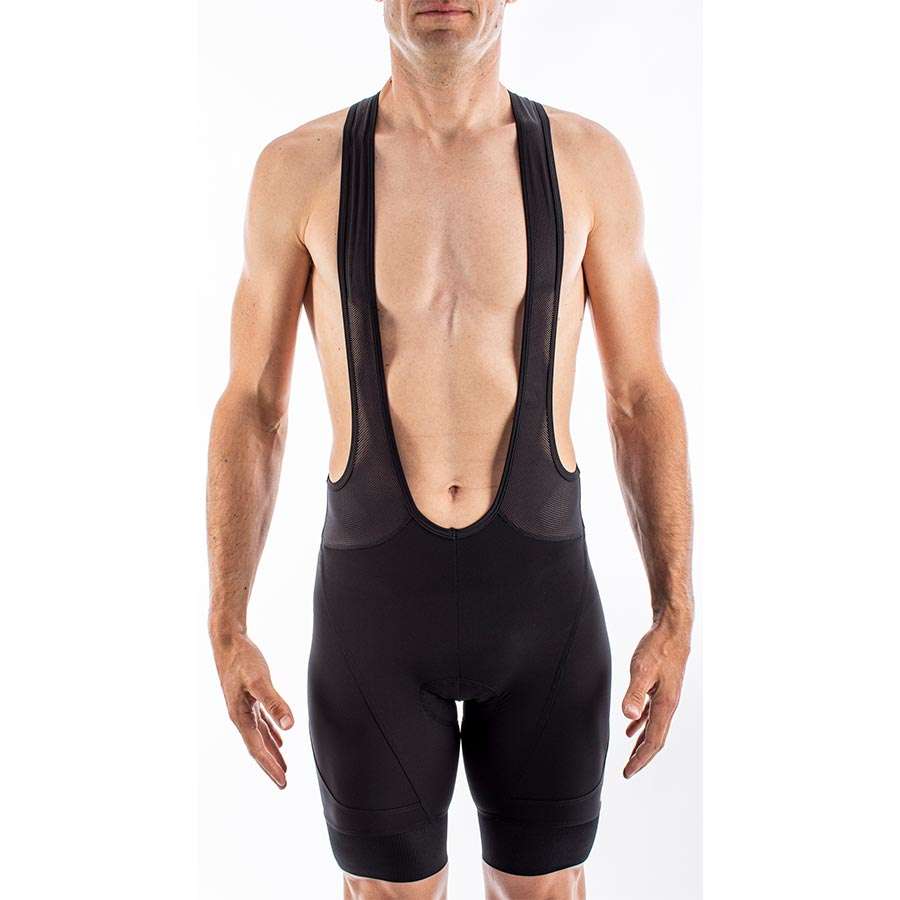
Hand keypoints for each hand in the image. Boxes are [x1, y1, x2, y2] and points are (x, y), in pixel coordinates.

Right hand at [212, 630, 293, 788]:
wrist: (228, 640)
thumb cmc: (242, 658)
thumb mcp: (259, 680)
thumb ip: (274, 702)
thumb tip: (290, 726)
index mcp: (240, 717)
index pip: (257, 748)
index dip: (270, 766)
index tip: (282, 782)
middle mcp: (240, 716)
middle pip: (257, 747)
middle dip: (270, 766)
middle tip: (283, 783)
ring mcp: (243, 708)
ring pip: (259, 736)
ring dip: (271, 752)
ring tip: (283, 767)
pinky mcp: (248, 698)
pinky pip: (260, 723)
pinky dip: (270, 733)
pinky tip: (279, 739)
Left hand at [622, 614, 690, 778]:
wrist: (672, 629)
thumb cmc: (658, 647)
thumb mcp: (643, 669)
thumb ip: (635, 693)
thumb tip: (629, 718)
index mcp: (666, 704)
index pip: (653, 740)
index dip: (640, 758)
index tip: (628, 772)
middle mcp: (669, 704)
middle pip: (656, 738)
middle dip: (642, 757)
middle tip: (628, 771)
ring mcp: (666, 697)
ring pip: (654, 727)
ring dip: (642, 743)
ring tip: (631, 757)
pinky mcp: (662, 688)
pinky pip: (652, 714)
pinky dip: (642, 725)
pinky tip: (632, 727)